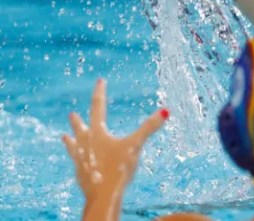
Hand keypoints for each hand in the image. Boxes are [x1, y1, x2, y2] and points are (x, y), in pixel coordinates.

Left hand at [62, 79, 167, 200]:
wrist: (102, 195)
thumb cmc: (118, 168)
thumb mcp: (136, 145)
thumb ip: (149, 127)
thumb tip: (166, 111)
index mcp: (97, 132)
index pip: (98, 107)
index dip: (100, 92)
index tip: (100, 81)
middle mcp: (85, 143)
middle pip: (80, 127)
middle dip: (78, 120)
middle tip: (72, 114)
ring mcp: (80, 159)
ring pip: (73, 145)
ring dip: (70, 139)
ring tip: (64, 136)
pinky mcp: (80, 173)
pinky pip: (76, 162)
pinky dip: (76, 158)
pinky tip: (77, 162)